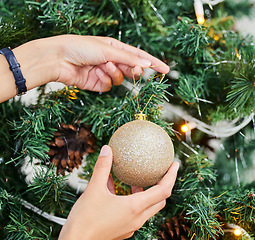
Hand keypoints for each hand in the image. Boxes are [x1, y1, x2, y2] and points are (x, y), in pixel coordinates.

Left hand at [1, 35, 168, 101]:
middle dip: (133, 71)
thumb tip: (146, 64)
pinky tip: (96, 74)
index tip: (166, 69)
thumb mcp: (108, 49)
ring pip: (120, 79)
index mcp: (115, 48)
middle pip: (131, 70)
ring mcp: (105, 73)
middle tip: (134, 70)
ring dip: (114, 73)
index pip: (139, 56)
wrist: (59, 59)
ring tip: (103, 66)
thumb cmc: (81, 47)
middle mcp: (112, 60)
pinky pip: (109, 86)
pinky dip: (104, 81)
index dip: (153, 63)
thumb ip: (128, 58)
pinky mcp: (98, 84)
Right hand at [58, 145, 178, 239]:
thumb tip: (107, 149)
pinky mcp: (123, 230)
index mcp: (135, 207)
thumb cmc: (85, 219)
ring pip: (147, 207)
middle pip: (159, 200)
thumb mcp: (93, 188)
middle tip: (161, 171)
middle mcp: (137, 218)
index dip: (171, 176)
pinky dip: (132, 199)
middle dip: (163, 185)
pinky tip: (116, 191)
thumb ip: (103, 167)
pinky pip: (134, 212)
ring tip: (137, 180)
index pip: (163, 190)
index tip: (175, 164)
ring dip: (146, 193)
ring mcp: (130, 226)